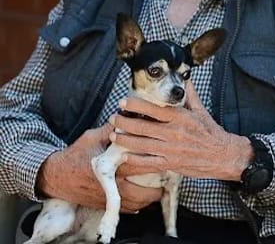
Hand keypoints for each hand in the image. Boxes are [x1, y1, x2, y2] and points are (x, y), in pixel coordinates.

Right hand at [36, 124, 161, 212]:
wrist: (55, 176)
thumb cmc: (75, 154)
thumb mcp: (92, 137)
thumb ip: (112, 129)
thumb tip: (130, 115)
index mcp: (110, 165)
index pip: (139, 164)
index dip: (156, 162)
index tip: (168, 159)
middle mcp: (111, 184)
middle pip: (141, 189)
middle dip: (157, 186)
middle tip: (168, 178)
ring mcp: (107, 196)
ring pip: (135, 203)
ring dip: (149, 198)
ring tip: (160, 191)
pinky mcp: (103, 203)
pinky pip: (125, 209)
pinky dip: (137, 206)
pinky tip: (145, 201)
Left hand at [110, 81, 253, 181]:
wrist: (223, 155)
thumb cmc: (211, 132)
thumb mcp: (201, 110)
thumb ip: (190, 95)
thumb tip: (185, 79)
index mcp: (180, 118)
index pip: (154, 109)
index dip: (136, 105)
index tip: (123, 102)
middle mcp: (174, 133)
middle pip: (143, 127)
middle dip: (125, 123)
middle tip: (113, 118)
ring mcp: (171, 149)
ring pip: (142, 144)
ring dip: (125, 140)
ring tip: (113, 135)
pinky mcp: (170, 163)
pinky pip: (148, 162)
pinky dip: (135, 160)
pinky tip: (124, 156)